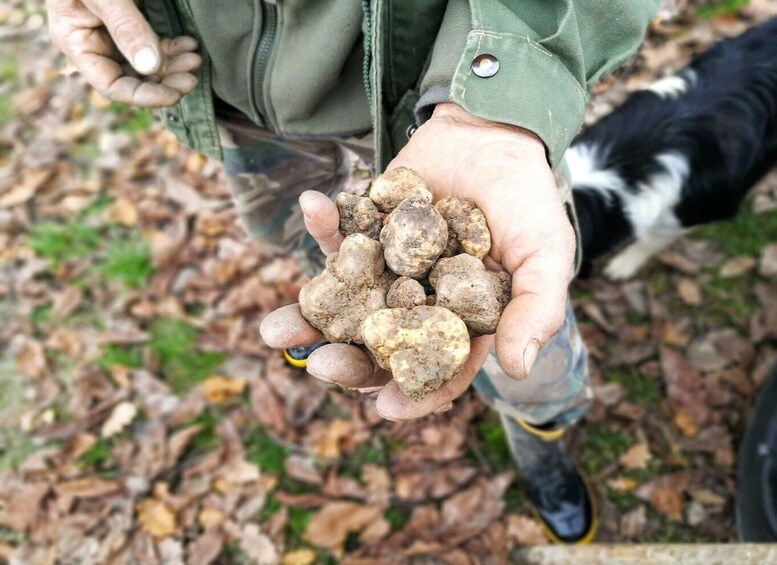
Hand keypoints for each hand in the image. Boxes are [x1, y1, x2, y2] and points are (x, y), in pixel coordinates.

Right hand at [46, 0, 201, 106]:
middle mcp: (94, 44)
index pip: (111, 85)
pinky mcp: (130, 23)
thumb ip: (126, 27)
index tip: (175, 95)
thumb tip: (150, 67)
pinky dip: (172, 48)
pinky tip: (190, 44)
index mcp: (76, 42)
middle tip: (192, 77)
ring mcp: (112, 34)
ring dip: (172, 65)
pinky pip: (152, 46)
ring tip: (195, 58)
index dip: (144, 96)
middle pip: (132, 79)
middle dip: (165, 80)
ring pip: (146, 65)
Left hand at [261, 103, 575, 419]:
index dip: (415, 393)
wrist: (495, 132)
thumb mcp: (545, 254)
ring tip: (274, 332)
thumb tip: (518, 368)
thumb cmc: (526, 199)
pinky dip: (322, 225)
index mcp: (459, 323)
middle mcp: (416, 304)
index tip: (386, 406)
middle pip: (378, 347)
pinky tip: (312, 206)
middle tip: (321, 366)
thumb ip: (535, 309)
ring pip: (344, 305)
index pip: (436, 370)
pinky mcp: (365, 231)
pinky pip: (338, 236)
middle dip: (347, 361)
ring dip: (307, 318)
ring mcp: (385, 269)